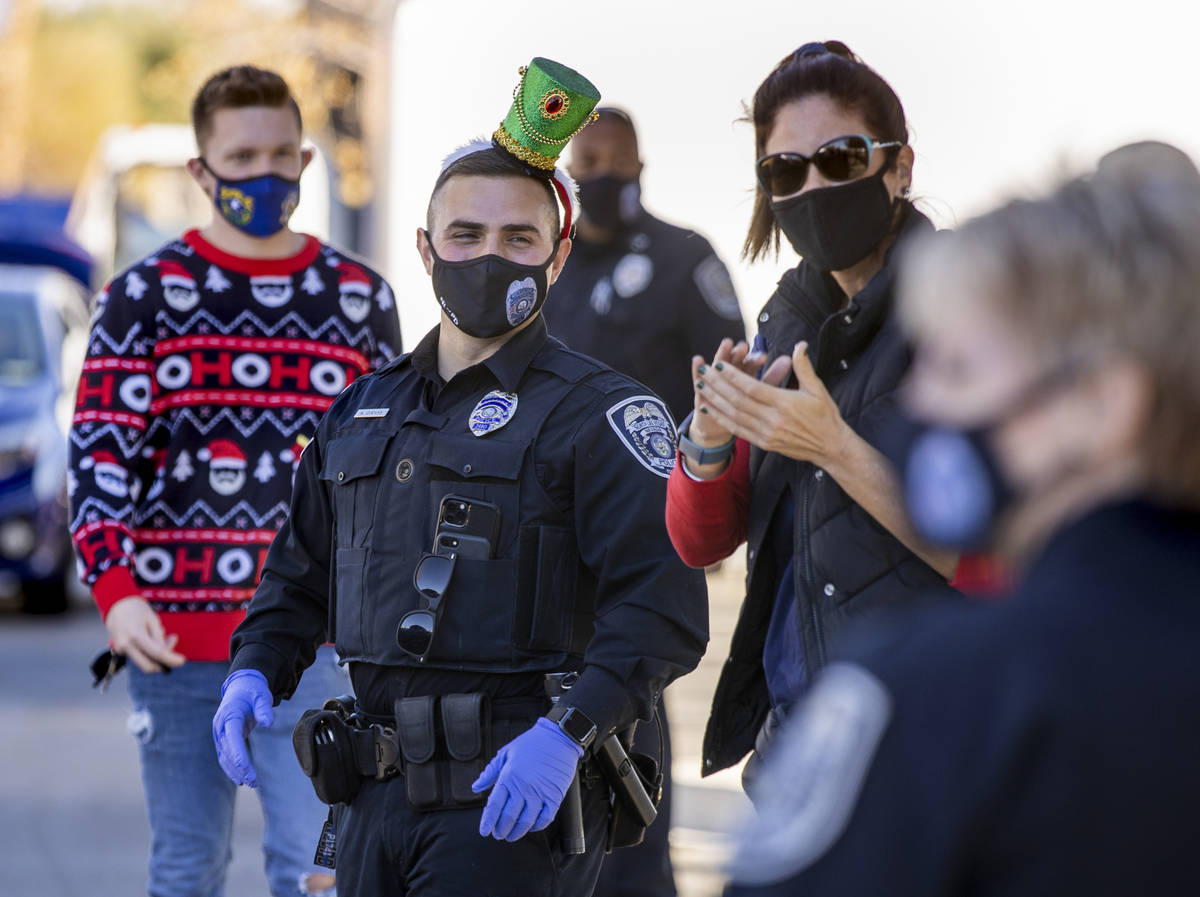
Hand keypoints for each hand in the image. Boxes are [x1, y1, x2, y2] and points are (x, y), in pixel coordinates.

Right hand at [104, 596, 185, 672]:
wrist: (116, 605)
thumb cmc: (137, 609)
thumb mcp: (153, 619)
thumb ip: (159, 638)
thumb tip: (167, 653)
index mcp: (136, 635)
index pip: (157, 653)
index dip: (171, 659)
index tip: (182, 660)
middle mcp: (126, 646)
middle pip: (148, 666)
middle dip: (164, 662)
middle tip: (172, 643)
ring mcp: (120, 650)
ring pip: (144, 663)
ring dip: (157, 657)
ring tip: (164, 636)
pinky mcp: (119, 651)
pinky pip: (139, 657)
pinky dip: (149, 653)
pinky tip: (153, 638)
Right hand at [212, 669, 272, 787]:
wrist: (241, 687)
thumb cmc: (253, 692)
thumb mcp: (261, 696)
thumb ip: (264, 709)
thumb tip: (268, 723)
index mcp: (229, 714)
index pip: (232, 736)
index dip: (237, 753)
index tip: (244, 767)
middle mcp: (220, 726)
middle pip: (228, 750)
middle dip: (239, 767)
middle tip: (253, 781)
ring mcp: (219, 733)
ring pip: (225, 757)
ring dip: (236, 772)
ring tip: (251, 783)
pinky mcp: (223, 739)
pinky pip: (226, 756)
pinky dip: (232, 768)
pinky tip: (242, 779)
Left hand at [471, 717, 583, 841]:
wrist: (559, 738)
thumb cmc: (532, 743)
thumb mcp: (506, 753)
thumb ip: (490, 772)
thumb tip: (476, 787)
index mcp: (509, 776)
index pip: (494, 805)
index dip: (488, 821)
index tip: (484, 831)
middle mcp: (523, 787)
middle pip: (509, 817)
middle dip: (501, 830)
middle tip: (498, 834)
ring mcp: (540, 793)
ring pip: (526, 821)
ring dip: (517, 832)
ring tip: (512, 835)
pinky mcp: (555, 796)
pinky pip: (545, 818)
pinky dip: (537, 827)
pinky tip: (531, 827)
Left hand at [695, 341, 847, 465]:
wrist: (830, 447)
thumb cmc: (825, 416)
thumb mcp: (817, 389)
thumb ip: (804, 366)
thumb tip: (800, 344)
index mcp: (785, 403)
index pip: (752, 388)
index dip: (732, 376)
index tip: (718, 364)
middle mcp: (773, 420)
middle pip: (738, 400)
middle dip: (717, 385)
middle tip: (702, 371)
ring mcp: (766, 433)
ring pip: (734, 415)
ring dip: (714, 400)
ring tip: (699, 386)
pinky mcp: (764, 443)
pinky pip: (737, 429)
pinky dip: (721, 418)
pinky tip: (709, 408)